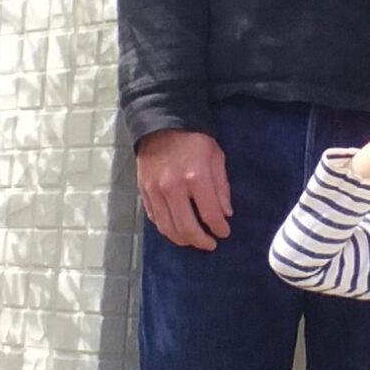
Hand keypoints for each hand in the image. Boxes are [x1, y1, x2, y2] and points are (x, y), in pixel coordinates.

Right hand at [137, 129, 232, 250]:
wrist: (161, 124)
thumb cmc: (193, 140)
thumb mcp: (216, 157)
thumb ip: (221, 187)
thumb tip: (226, 214)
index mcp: (196, 177)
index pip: (209, 214)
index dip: (219, 228)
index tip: (224, 233)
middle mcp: (173, 188)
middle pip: (187, 227)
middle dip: (201, 241)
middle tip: (210, 244)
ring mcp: (155, 191)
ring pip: (168, 228)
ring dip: (183, 240)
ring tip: (193, 241)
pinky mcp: (143, 192)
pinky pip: (155, 218)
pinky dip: (166, 229)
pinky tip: (176, 230)